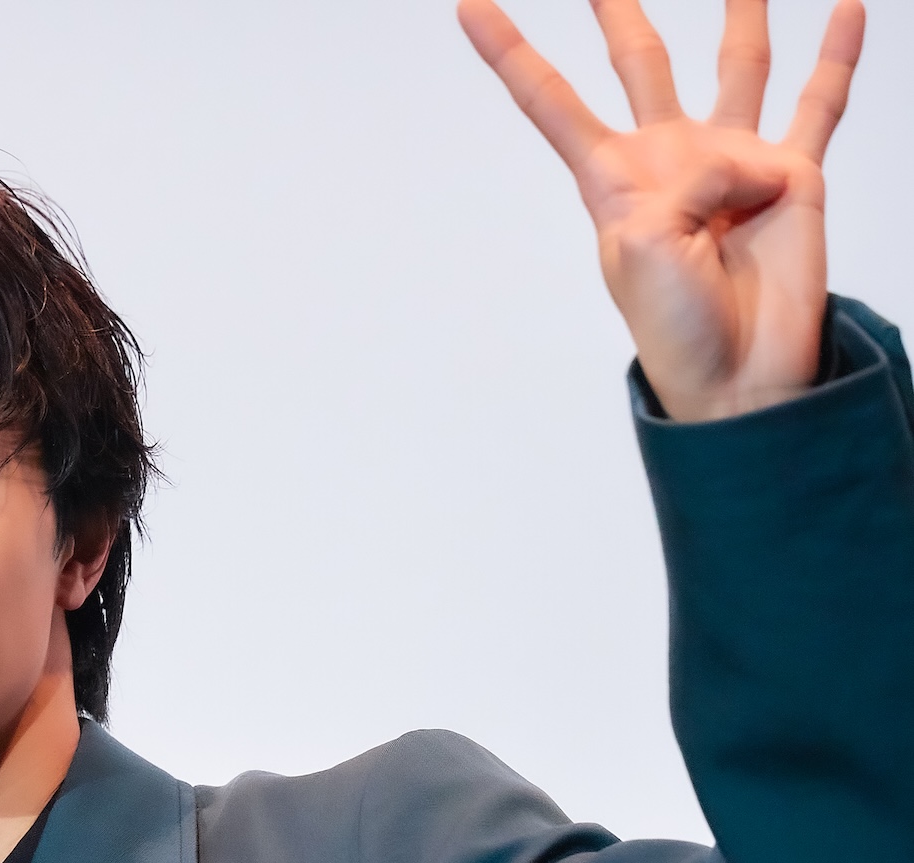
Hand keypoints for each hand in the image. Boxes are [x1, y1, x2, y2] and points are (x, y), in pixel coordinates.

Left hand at [458, 0, 864, 420]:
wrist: (737, 373)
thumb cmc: (675, 326)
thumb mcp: (646, 247)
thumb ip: (683, 182)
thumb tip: (742, 160)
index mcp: (613, 177)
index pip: (551, 101)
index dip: (510, 52)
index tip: (470, 5)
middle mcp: (671, 157)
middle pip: (640, 60)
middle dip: (618, 9)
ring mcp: (733, 161)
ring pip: (737, 66)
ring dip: (741, 15)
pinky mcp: (794, 176)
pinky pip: (818, 104)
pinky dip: (835, 56)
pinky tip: (843, 9)